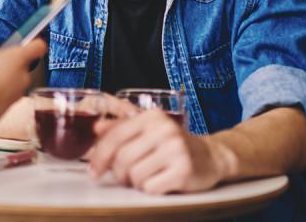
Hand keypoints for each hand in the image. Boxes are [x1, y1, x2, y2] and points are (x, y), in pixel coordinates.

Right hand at [0, 38, 46, 119]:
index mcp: (19, 58)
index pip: (38, 46)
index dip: (33, 41)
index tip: (26, 40)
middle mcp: (23, 75)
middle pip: (18, 63)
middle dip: (3, 62)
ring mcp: (17, 92)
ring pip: (8, 79)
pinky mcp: (9, 106)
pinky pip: (2, 92)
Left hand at [88, 108, 227, 193]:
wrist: (212, 157)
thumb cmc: (174, 145)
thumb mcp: (149, 130)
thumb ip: (122, 128)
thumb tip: (97, 128)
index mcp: (153, 117)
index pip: (115, 136)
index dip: (99, 156)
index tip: (93, 171)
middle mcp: (165, 130)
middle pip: (122, 159)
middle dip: (118, 174)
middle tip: (125, 178)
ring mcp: (176, 150)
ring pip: (134, 175)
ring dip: (136, 182)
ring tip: (147, 177)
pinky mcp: (184, 171)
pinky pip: (150, 188)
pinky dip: (150, 189)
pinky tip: (160, 182)